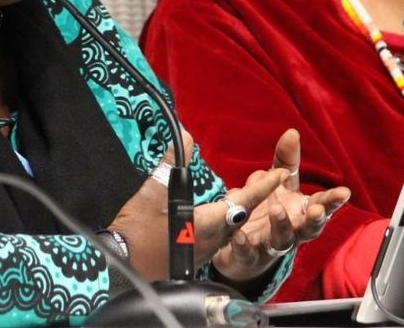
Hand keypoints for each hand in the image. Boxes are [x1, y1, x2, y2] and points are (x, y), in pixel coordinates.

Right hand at [109, 132, 288, 280]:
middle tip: (268, 181)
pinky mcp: (194, 257)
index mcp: (208, 223)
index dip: (263, 187)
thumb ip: (170, 163)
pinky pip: (219, 237)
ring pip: (231, 227)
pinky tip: (218, 215)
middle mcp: (213, 240)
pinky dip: (225, 221)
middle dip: (256, 198)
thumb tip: (185, 135)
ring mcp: (204, 251)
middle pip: (241, 216)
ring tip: (246, 195)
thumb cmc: (137, 231)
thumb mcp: (152, 193)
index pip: (244, 202)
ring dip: (240, 211)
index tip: (281, 175)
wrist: (122, 267)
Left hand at [211, 129, 350, 282]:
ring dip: (281, 225)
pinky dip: (244, 245)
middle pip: (309, 228)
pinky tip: (239, 234)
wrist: (243, 243)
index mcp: (302, 211)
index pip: (321, 205)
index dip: (333, 200)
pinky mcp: (250, 256)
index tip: (344, 192)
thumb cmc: (271, 209)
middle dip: (315, 220)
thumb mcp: (279, 184)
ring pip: (282, 239)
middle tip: (317, 211)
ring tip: (276, 209)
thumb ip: (286, 161)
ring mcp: (272, 244)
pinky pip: (248, 252)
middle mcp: (292, 230)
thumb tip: (292, 132)